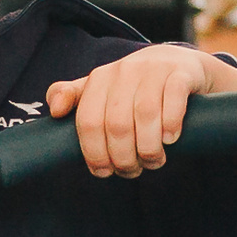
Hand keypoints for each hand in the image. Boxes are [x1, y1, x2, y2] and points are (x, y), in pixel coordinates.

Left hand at [44, 46, 224, 177]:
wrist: (181, 65)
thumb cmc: (136, 87)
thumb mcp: (102, 90)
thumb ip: (73, 97)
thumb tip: (54, 111)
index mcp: (99, 79)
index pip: (88, 122)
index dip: (94, 154)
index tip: (104, 172)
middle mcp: (124, 71)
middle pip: (117, 125)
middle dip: (124, 158)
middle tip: (133, 170)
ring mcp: (154, 70)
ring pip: (145, 116)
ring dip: (149, 149)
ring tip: (153, 161)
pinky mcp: (181, 73)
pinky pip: (173, 100)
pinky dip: (171, 125)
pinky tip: (170, 139)